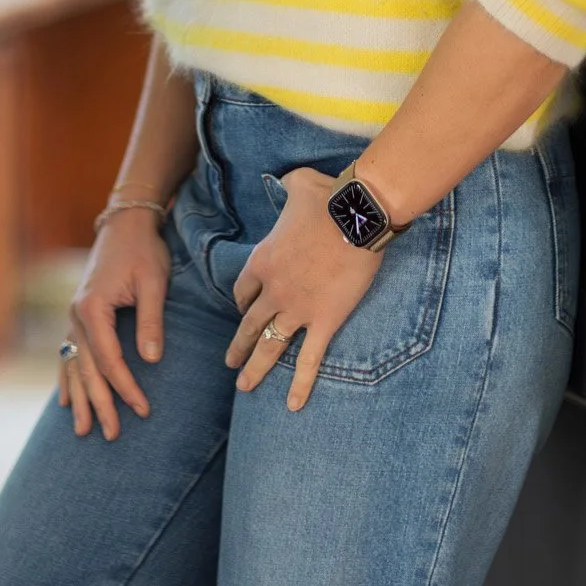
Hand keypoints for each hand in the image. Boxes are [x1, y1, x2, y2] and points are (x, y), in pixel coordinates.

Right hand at [60, 209, 168, 440]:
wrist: (126, 222)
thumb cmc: (143, 249)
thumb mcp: (153, 281)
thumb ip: (151, 320)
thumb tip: (151, 360)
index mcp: (93, 307)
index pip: (109, 359)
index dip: (125, 387)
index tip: (142, 410)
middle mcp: (76, 314)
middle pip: (86, 369)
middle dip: (99, 403)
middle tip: (112, 435)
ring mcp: (74, 315)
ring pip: (73, 364)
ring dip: (78, 397)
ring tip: (82, 429)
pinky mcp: (79, 313)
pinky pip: (69, 352)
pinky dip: (67, 376)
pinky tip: (64, 398)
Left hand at [225, 168, 382, 411]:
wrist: (355, 214)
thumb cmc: (328, 196)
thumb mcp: (298, 183)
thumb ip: (287, 185)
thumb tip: (287, 179)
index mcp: (263, 260)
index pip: (243, 290)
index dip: (242, 303)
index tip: (243, 311)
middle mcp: (273, 290)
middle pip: (249, 324)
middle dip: (238, 345)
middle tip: (230, 364)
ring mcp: (297, 309)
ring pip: (269, 347)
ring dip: (255, 368)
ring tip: (244, 387)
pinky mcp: (324, 321)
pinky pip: (309, 359)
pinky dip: (300, 384)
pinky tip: (293, 405)